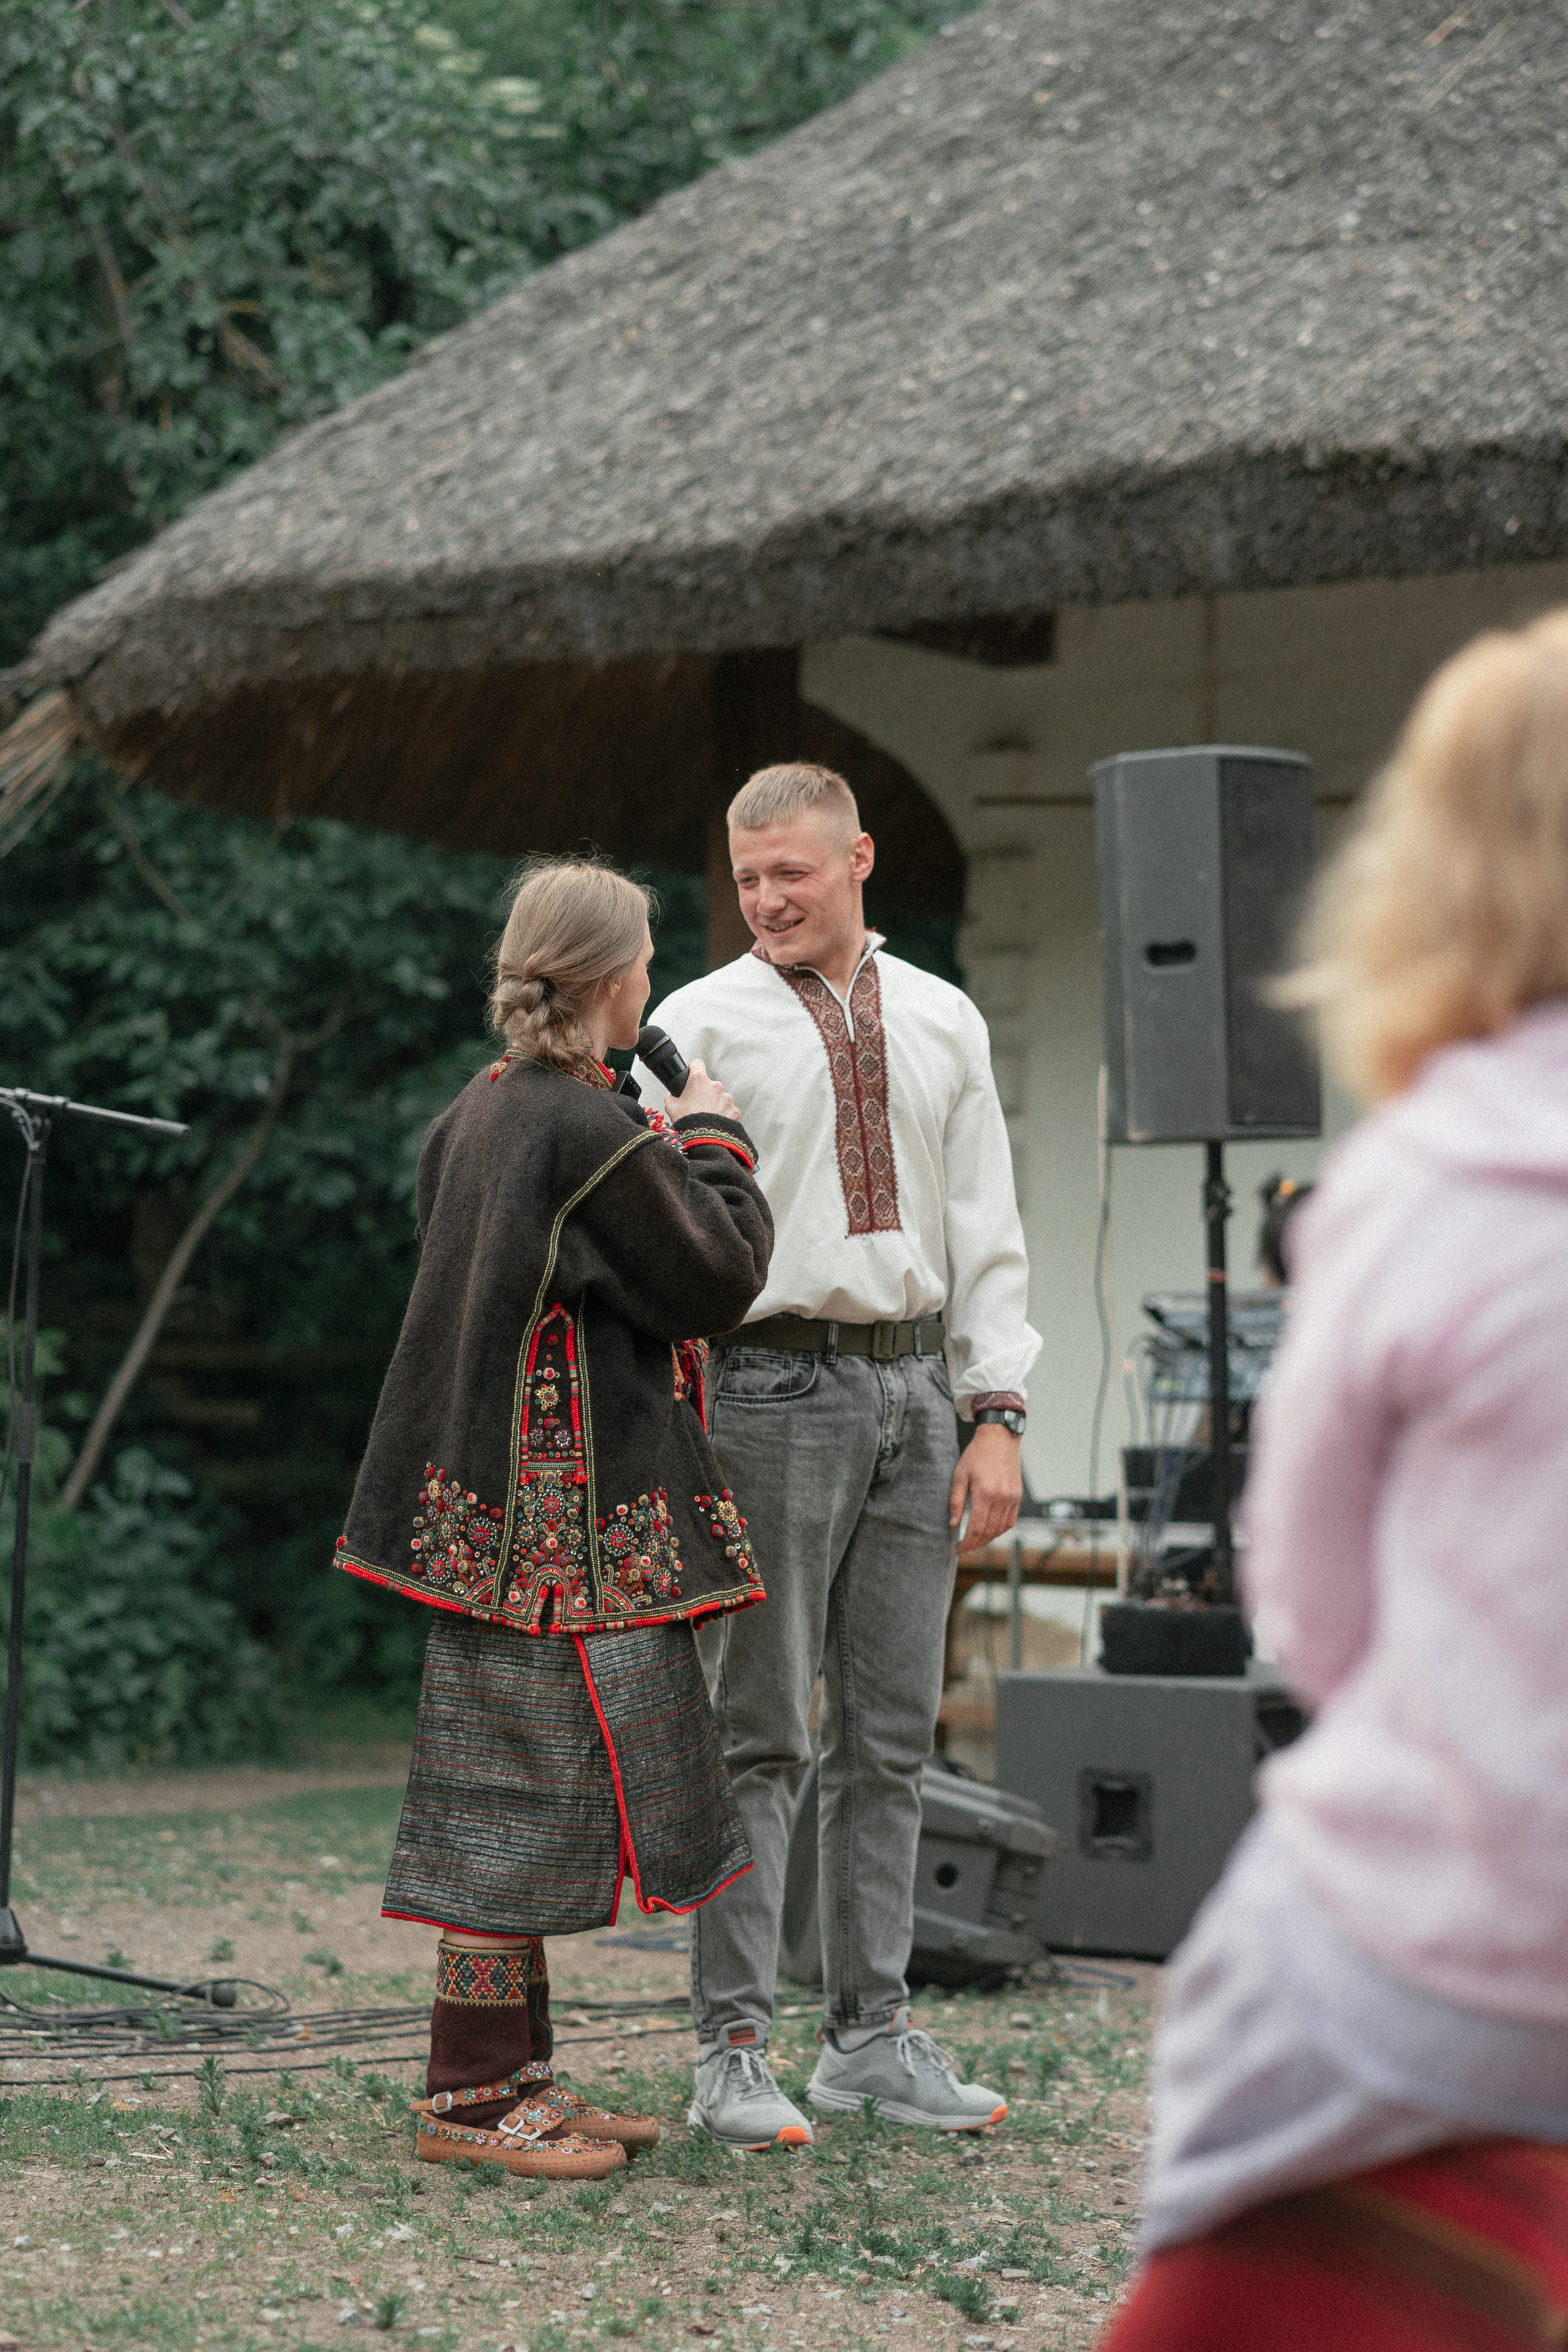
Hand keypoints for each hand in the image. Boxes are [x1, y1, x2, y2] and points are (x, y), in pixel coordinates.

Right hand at [667, 1058, 737, 1122]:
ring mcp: (727, 1098)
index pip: (698, 1063)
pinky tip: (714, 1123)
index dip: (693, 1068)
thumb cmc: (687, 1122)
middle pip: (709, 1084)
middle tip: (696, 1105)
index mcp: (699, 1081)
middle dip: (704, 1092)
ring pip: (720, 1097)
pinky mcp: (734, 1110)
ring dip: (714, 1104)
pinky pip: (728, 1109)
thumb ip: (672, 1095)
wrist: (703, 1140)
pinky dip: (723, 1114)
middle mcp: (715, 1086)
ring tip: (706, 1117)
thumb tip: (674, 1094)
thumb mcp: (670, 1106)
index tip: (691, 1074)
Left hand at [950, 1423, 1022, 1552]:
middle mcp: (1001, 1498)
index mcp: (985, 1493)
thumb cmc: (976, 1455)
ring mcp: (1012, 1499)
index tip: (958, 1550)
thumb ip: (956, 1501)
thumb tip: (953, 1524)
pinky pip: (1010, 1522)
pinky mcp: (1017, 1497)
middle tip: (964, 1549)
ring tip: (974, 1542)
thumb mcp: (960, 1475)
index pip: (976, 1528)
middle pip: (988, 1533)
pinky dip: (999, 1530)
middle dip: (975, 1545)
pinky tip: (989, 1531)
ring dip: (987, 1540)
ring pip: (1000, 1530)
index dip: (967, 1543)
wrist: (999, 1439)